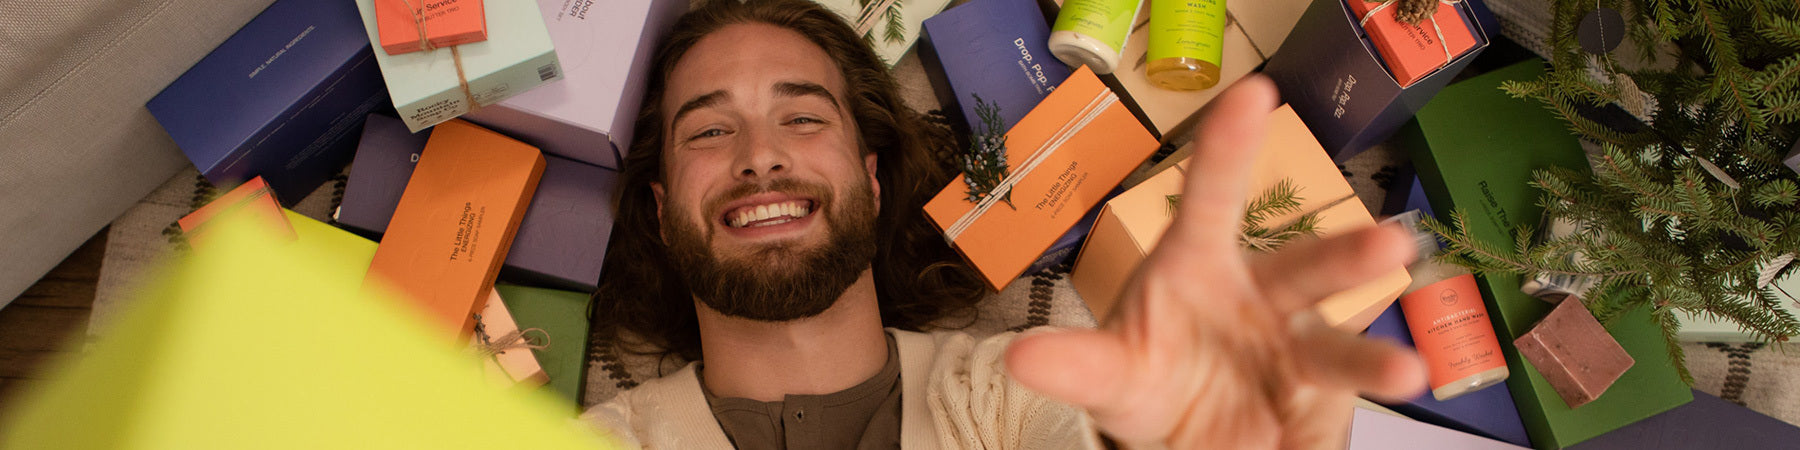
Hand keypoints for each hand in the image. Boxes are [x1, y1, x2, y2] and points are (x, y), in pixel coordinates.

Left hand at [1004, 75, 1427, 448]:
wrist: (1179, 432)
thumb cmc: (1148, 371)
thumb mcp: (1107, 372)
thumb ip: (1074, 363)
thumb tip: (1020, 357)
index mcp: (1200, 267)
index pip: (1213, 198)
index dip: (1229, 147)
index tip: (1253, 91)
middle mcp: (1260, 297)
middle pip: (1304, 271)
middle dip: (1347, 257)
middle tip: (1390, 244)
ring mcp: (1294, 348)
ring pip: (1334, 348)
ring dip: (1370, 357)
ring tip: (1404, 373)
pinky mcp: (1315, 402)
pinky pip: (1337, 407)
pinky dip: (1354, 415)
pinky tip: (1379, 408)